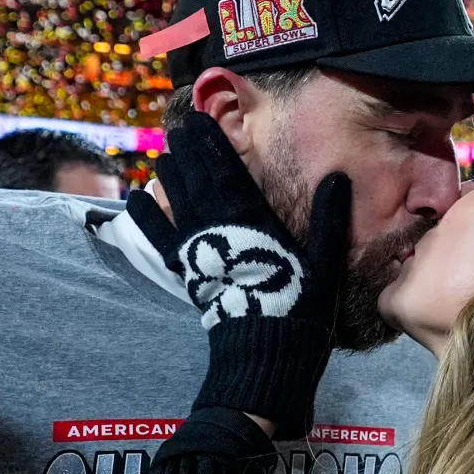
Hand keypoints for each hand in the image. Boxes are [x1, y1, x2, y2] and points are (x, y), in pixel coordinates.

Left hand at [129, 113, 351, 438]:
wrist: (266, 355)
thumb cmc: (301, 309)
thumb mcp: (325, 264)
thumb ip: (328, 219)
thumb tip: (337, 177)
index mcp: (255, 222)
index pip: (230, 171)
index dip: (214, 143)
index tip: (201, 118)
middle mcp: (222, 230)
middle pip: (200, 181)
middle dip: (190, 152)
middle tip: (179, 128)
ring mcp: (202, 252)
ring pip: (179, 204)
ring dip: (171, 177)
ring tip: (165, 154)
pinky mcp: (189, 274)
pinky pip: (163, 239)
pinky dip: (149, 218)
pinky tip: (137, 198)